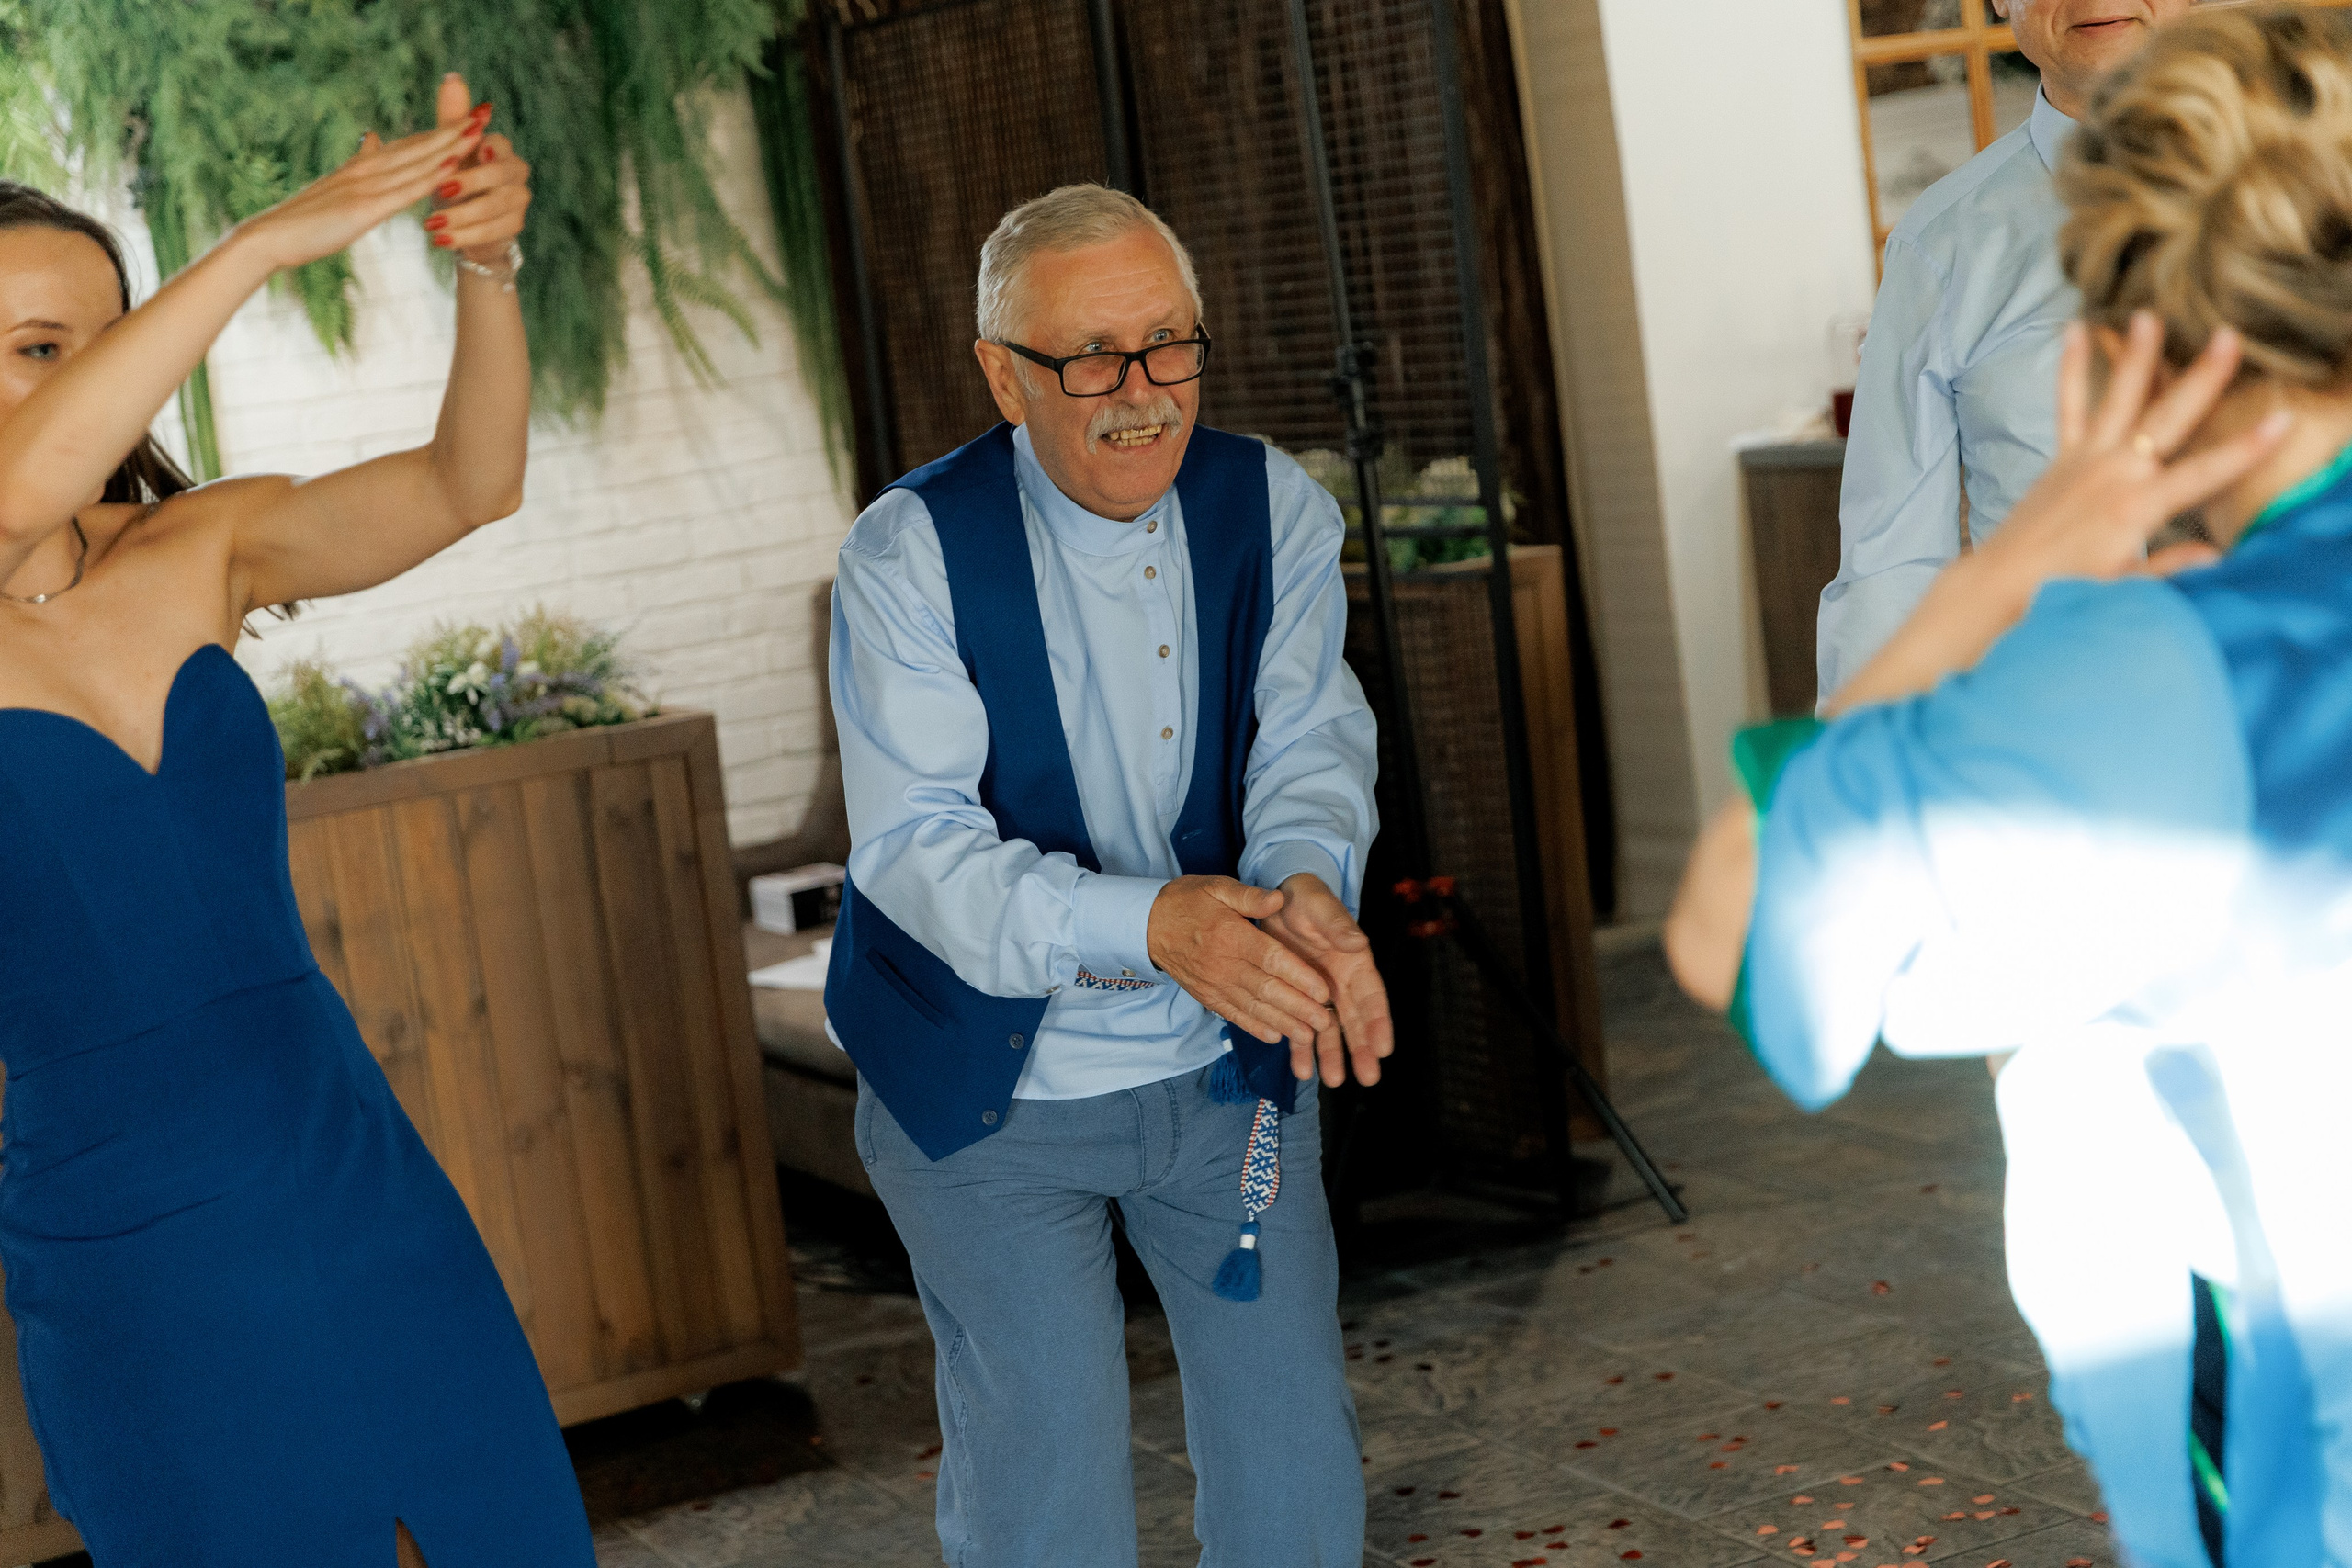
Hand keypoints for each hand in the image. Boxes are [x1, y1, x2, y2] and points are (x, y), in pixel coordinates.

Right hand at [234, 89, 489, 274]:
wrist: (269, 237)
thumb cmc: (303, 221)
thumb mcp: (338, 189)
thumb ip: (360, 165)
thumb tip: (373, 138)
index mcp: (361, 167)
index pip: (409, 146)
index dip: (440, 133)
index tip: (468, 118)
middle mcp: (366, 170)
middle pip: (419, 147)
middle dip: (454, 131)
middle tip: (486, 112)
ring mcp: (365, 187)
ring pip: (417, 163)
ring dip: (451, 146)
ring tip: (479, 128)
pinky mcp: (363, 209)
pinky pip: (405, 191)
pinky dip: (432, 178)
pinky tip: (455, 167)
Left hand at [421, 74, 532, 265]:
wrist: (466, 222)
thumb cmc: (455, 178)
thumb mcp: (449, 149)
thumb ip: (453, 117)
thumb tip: (452, 77)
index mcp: (499, 148)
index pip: (498, 143)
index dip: (487, 148)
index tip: (475, 151)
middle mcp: (516, 171)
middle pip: (500, 175)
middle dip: (470, 183)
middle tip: (441, 190)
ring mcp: (519, 200)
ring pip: (495, 206)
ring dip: (462, 215)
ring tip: (431, 223)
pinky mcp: (515, 226)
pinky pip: (492, 231)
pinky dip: (465, 235)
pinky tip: (442, 239)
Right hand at [1146, 876, 1333, 1049]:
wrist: (1148, 925)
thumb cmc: (1188, 902)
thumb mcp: (1217, 886)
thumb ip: (1249, 895)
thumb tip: (1279, 899)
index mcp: (1231, 935)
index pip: (1271, 959)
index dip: (1298, 976)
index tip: (1323, 990)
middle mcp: (1224, 964)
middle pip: (1267, 990)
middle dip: (1299, 1007)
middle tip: (1326, 1020)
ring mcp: (1214, 984)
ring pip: (1253, 1007)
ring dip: (1282, 1023)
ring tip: (1308, 1036)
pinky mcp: (1207, 996)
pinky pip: (1233, 1015)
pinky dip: (1254, 1027)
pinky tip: (1275, 1037)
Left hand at [1261, 873, 1393, 1086]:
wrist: (1278, 897)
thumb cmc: (1306, 898)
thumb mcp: (1320, 905)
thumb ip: (1338, 925)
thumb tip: (1358, 942)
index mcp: (1355, 962)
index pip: (1372, 996)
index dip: (1379, 1022)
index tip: (1384, 1048)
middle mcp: (1341, 983)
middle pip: (1355, 1021)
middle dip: (1362, 1049)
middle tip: (1368, 1078)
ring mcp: (1319, 993)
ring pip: (1329, 1030)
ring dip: (1333, 1055)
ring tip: (1333, 1081)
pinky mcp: (1296, 997)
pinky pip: (1300, 1026)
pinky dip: (1301, 1048)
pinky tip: (1301, 1071)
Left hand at [1826, 311, 2289, 716]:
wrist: (2002, 583)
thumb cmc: (2067, 589)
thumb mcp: (2127, 584)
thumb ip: (2171, 565)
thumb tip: (2216, 556)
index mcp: (2139, 506)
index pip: (2206, 473)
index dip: (2248, 449)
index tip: (2283, 419)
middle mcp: (2116, 471)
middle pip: (2169, 417)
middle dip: (2203, 377)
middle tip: (2228, 337)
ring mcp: (2087, 457)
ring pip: (2118, 398)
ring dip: (2135, 356)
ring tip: (2147, 315)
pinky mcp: (2064, 454)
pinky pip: (2069, 404)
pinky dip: (2071, 367)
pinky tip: (2073, 329)